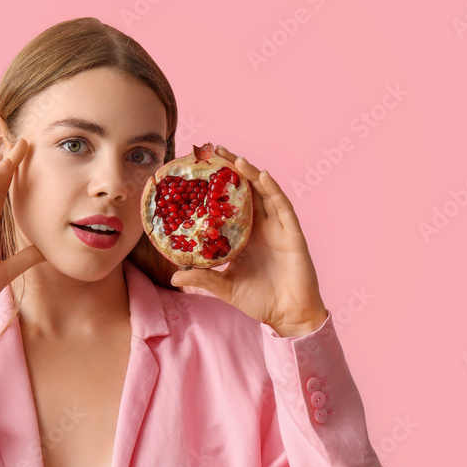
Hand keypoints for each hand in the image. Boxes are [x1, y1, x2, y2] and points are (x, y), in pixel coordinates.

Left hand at [169, 145, 327, 336]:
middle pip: (245, 191)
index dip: (216, 187)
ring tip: (234, 158)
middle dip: (231, 170)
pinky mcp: (292, 233)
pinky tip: (261, 176)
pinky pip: (282, 207)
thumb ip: (203, 278)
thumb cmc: (259, 300)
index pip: (228, 204)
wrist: (288, 315)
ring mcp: (277, 228)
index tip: (199, 170)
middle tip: (213, 151)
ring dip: (250, 173)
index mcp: (244, 236)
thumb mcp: (225, 287)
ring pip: (263, 193)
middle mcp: (260, 227)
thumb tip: (174, 277)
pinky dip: (272, 190)